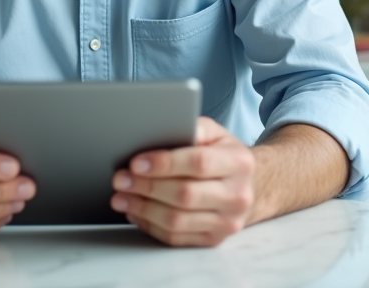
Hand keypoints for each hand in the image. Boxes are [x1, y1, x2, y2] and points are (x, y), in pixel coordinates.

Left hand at [110, 117, 254, 246]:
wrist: (248, 187)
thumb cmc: (223, 156)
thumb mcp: (215, 133)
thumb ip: (192, 128)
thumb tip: (159, 130)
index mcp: (239, 163)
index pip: (198, 163)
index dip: (164, 164)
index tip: (136, 163)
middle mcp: (237, 196)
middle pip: (185, 194)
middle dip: (146, 187)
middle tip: (121, 179)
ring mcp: (227, 222)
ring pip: (177, 221)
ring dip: (142, 209)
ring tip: (121, 197)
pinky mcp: (214, 240)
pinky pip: (176, 238)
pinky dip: (150, 225)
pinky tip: (136, 212)